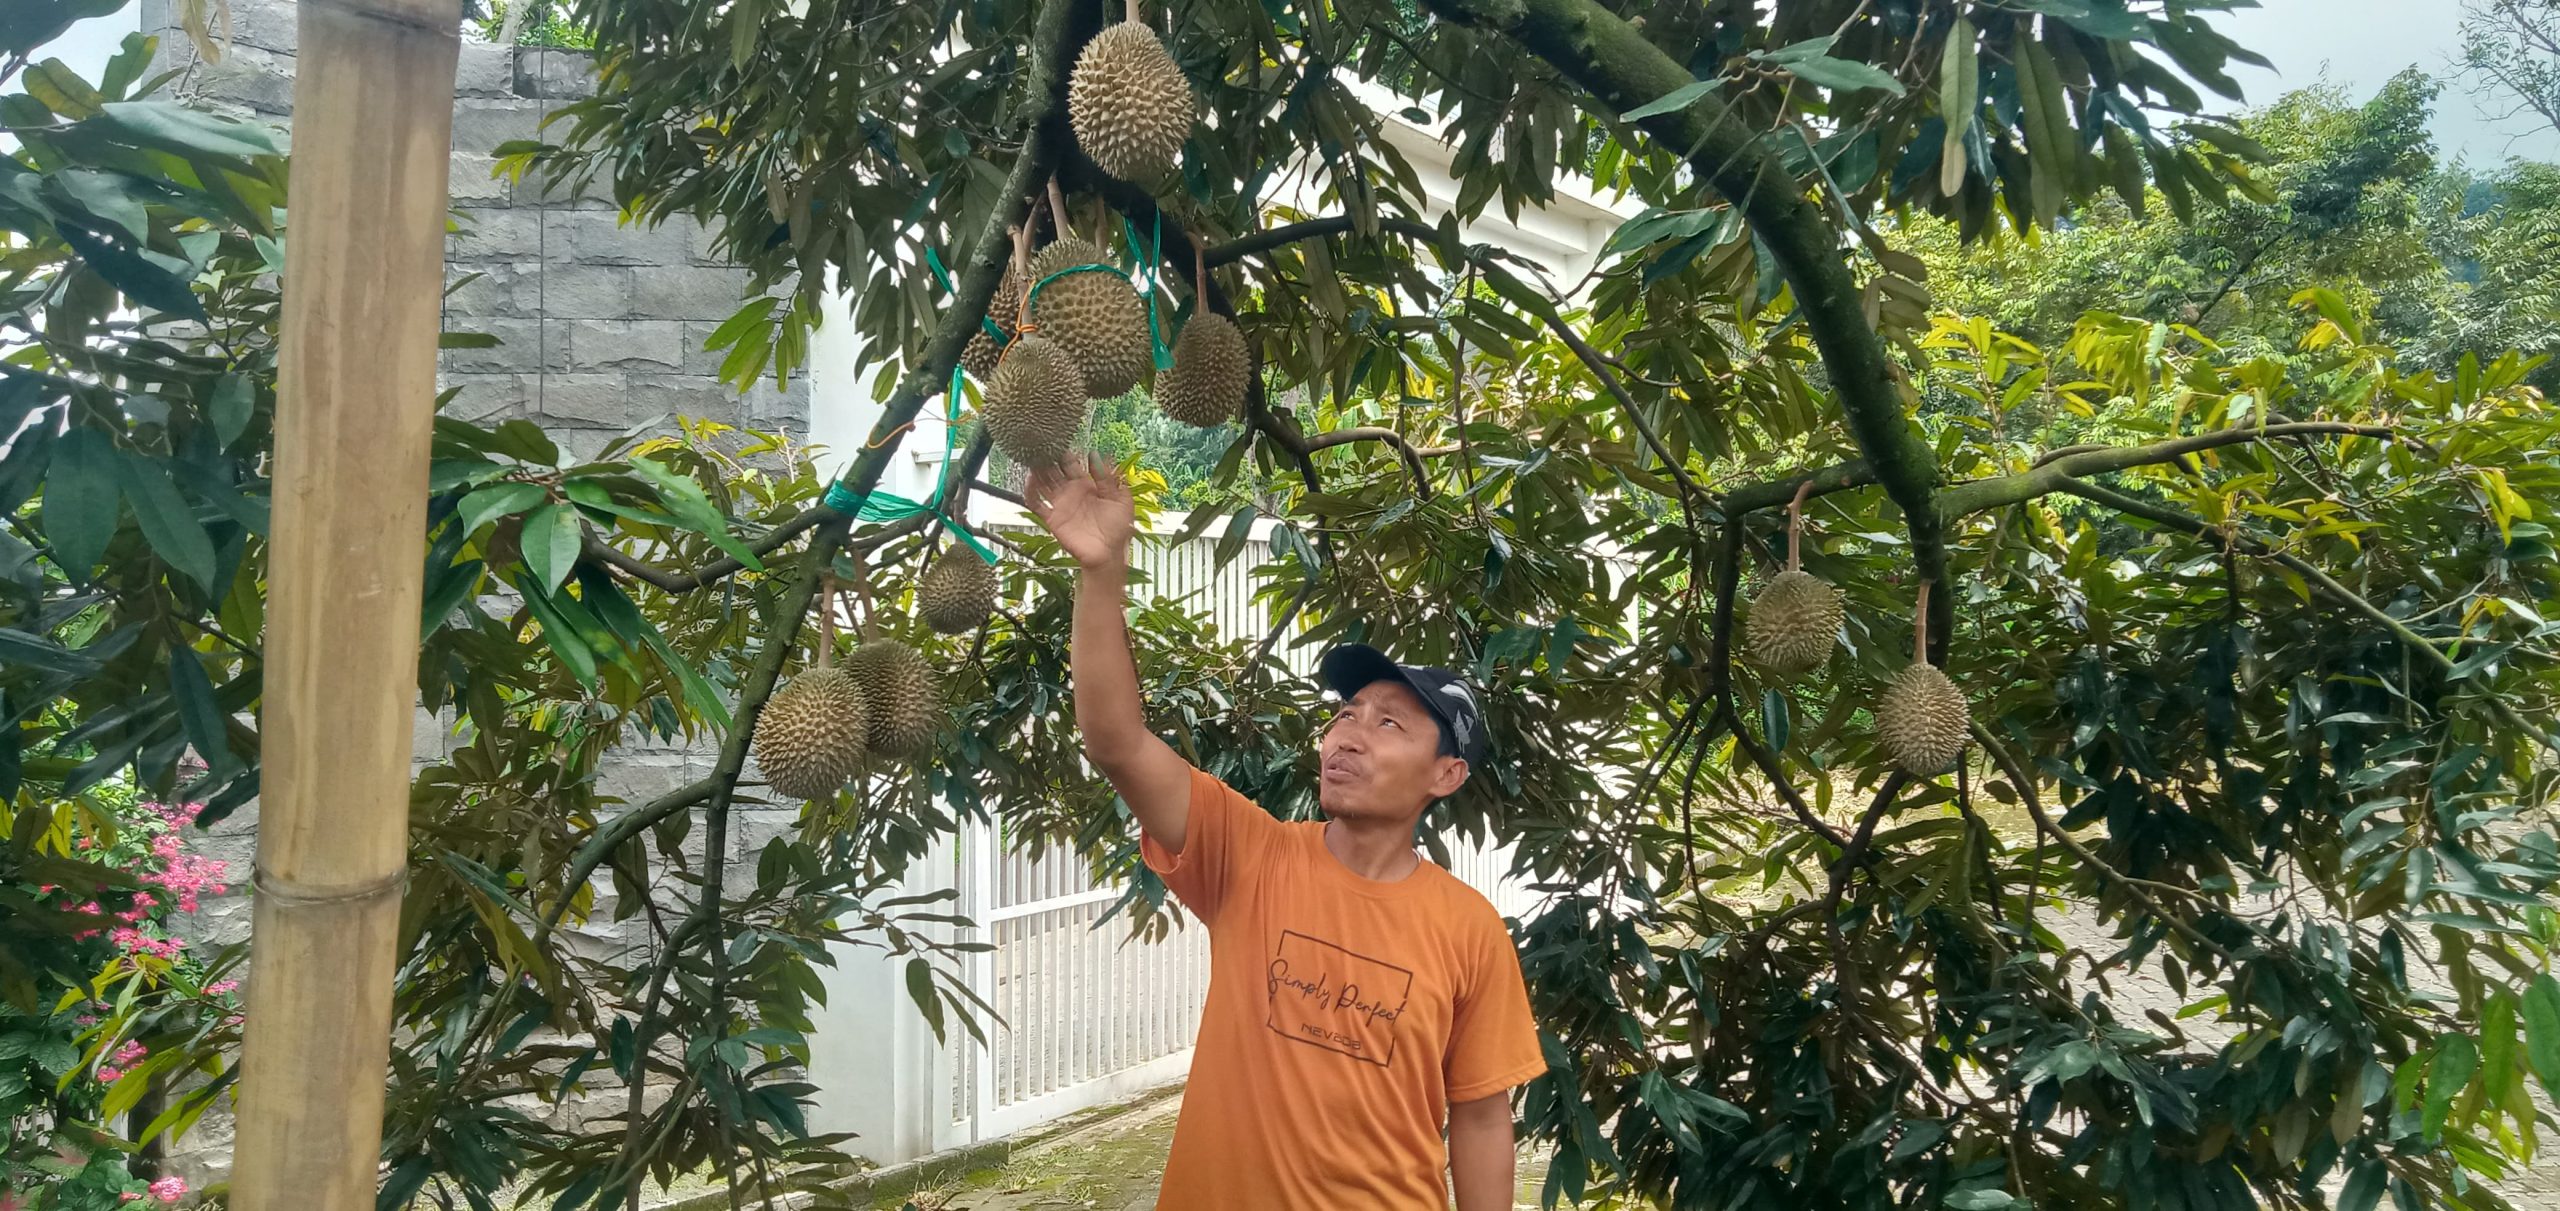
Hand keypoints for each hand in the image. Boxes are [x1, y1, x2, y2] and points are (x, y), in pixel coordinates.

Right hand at [1024, 452, 1135, 570]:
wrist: (1109, 554)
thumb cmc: (1119, 528)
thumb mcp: (1120, 499)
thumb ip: (1108, 478)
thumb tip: (1096, 455)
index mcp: (1088, 484)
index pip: (1072, 465)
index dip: (1065, 455)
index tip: (1059, 444)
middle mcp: (1071, 492)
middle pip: (1054, 471)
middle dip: (1047, 460)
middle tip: (1040, 448)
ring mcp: (1061, 505)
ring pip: (1043, 484)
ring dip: (1037, 473)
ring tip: (1032, 461)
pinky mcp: (1052, 519)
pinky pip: (1036, 504)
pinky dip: (1030, 493)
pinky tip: (1029, 482)